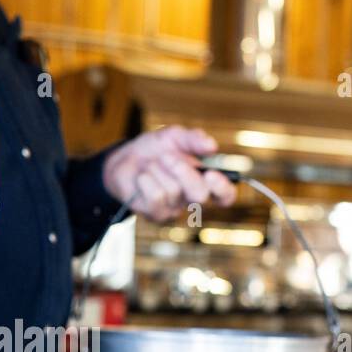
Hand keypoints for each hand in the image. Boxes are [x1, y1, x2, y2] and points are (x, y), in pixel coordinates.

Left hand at [101, 126, 235, 221]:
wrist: (125, 158)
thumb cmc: (155, 149)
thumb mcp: (175, 137)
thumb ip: (194, 139)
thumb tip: (212, 146)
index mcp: (204, 180)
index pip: (225, 195)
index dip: (223, 189)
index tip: (211, 174)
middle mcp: (192, 198)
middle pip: (200, 195)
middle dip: (184, 172)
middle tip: (167, 157)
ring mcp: (174, 209)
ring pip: (173, 191)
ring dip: (158, 171)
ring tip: (151, 165)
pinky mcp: (156, 215)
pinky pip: (157, 197)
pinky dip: (147, 180)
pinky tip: (142, 177)